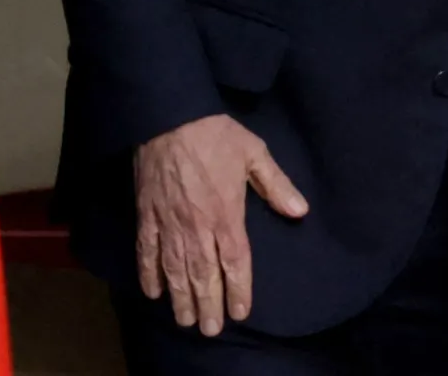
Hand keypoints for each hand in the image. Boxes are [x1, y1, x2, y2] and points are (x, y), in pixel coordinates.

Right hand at [134, 114, 308, 336]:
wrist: (169, 117)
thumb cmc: (216, 134)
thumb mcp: (254, 153)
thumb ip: (276, 185)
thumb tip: (300, 211)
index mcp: (226, 213)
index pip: (235, 261)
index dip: (238, 289)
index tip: (240, 312)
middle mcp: (197, 226)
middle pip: (203, 274)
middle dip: (208, 304)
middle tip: (210, 330)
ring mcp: (169, 223)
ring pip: (175, 270)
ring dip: (180, 298)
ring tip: (186, 321)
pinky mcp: (147, 215)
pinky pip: (146, 252)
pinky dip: (148, 274)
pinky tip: (152, 293)